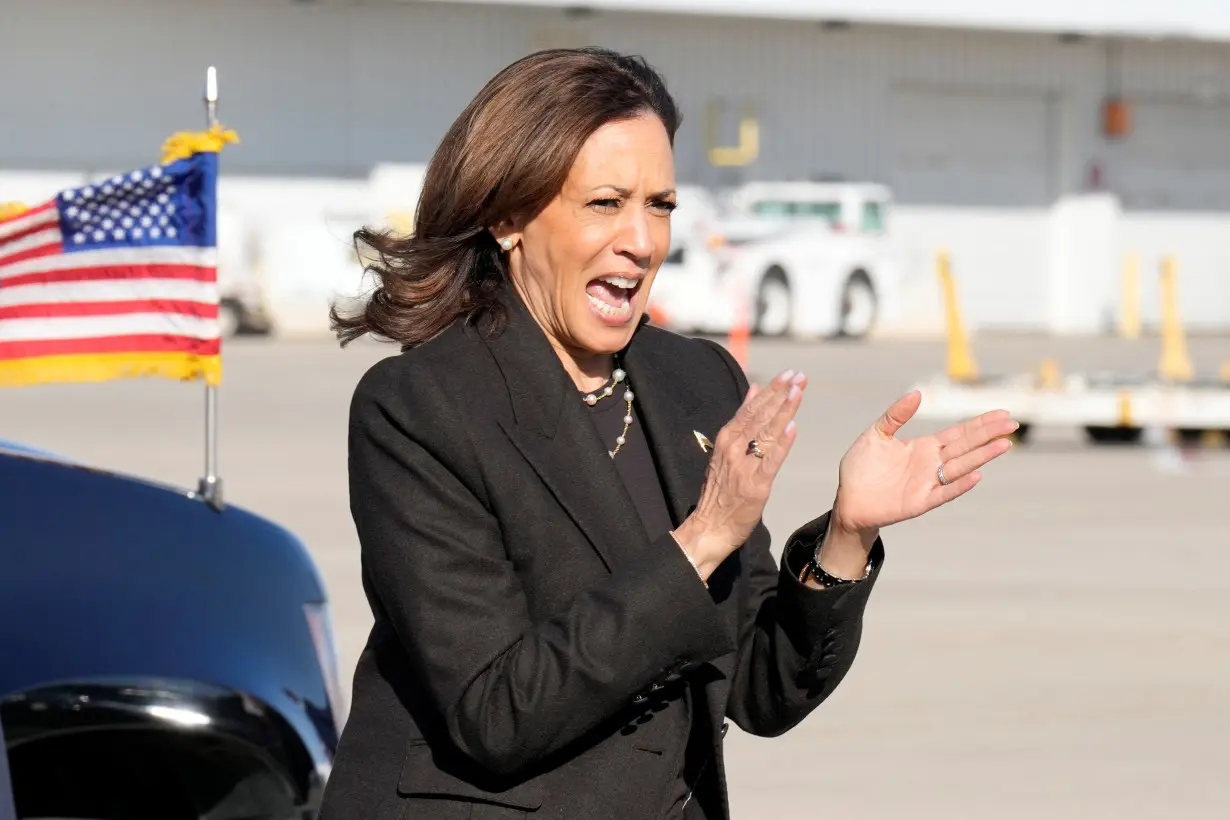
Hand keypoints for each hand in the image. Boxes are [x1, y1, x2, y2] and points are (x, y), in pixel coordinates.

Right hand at [673, 368, 806, 578]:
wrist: (710, 526)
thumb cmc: (720, 490)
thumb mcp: (726, 450)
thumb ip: (742, 421)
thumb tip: (755, 390)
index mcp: (726, 439)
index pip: (750, 409)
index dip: (770, 390)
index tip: (788, 375)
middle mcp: (733, 449)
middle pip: (759, 416)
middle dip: (780, 394)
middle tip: (798, 376)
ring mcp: (743, 467)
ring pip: (766, 434)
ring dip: (783, 411)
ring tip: (798, 392)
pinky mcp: (755, 486)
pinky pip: (771, 461)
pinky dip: (782, 444)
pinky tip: (793, 428)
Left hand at [830, 391, 1016, 534]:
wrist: (848, 499)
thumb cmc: (861, 467)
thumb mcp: (876, 434)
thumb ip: (896, 415)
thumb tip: (917, 393)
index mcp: (924, 447)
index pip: (958, 432)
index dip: (979, 423)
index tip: (1002, 413)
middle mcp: (931, 464)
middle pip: (966, 446)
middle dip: (988, 434)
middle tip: (1013, 423)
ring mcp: (928, 483)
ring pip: (961, 467)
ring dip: (982, 456)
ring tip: (1004, 444)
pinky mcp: (920, 501)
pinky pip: (944, 492)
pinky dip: (960, 485)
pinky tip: (976, 475)